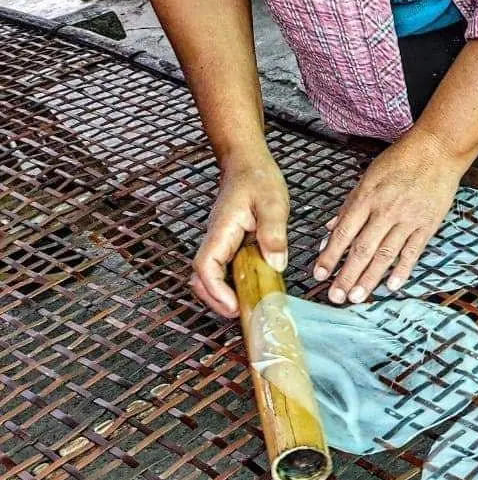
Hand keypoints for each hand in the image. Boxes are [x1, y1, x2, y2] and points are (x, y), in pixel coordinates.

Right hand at [192, 146, 289, 317]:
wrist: (247, 163)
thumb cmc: (257, 179)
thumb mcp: (273, 203)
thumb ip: (274, 233)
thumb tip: (275, 264)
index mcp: (221, 230)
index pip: (206, 267)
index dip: (216, 290)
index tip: (234, 305)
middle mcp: (216, 239)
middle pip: (201, 278)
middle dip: (216, 301)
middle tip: (242, 316)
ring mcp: (221, 243)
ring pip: (211, 277)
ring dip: (224, 295)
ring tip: (249, 308)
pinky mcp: (229, 245)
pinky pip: (225, 270)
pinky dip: (234, 285)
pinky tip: (254, 291)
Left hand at [314, 136, 463, 303]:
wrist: (437, 151)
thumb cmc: (400, 161)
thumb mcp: (368, 177)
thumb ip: (349, 206)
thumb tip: (330, 230)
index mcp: (367, 198)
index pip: (343, 233)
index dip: (330, 256)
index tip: (320, 274)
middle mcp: (385, 211)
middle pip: (362, 249)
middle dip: (347, 275)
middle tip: (336, 297)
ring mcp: (408, 219)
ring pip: (385, 254)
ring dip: (370, 278)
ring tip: (358, 297)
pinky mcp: (427, 225)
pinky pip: (413, 251)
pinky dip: (402, 270)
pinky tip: (392, 286)